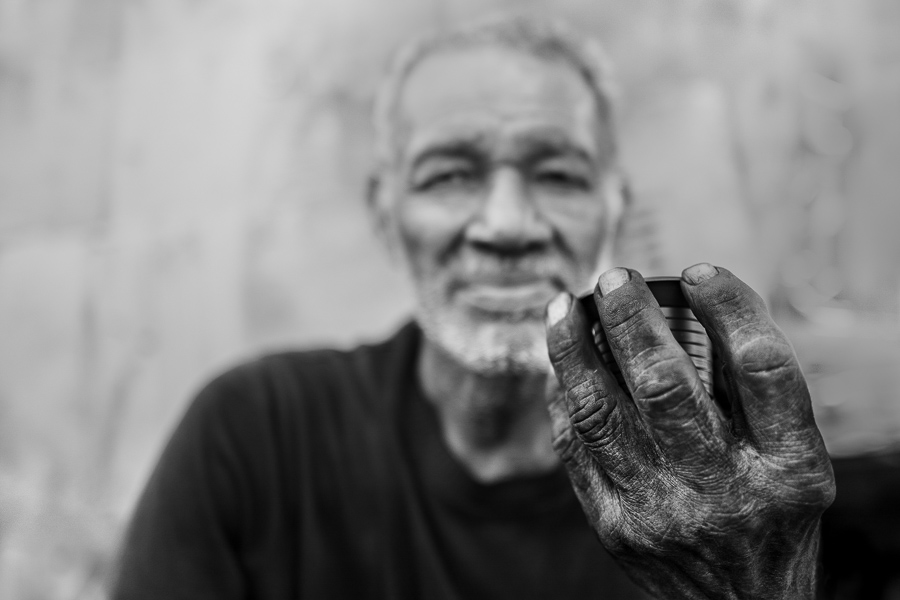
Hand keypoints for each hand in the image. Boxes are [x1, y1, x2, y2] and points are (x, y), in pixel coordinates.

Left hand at [544, 265, 834, 598]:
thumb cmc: (771, 514)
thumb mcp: (795, 459)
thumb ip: (755, 394)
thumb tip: (689, 306)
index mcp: (788, 467)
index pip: (760, 368)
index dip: (731, 307)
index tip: (699, 270)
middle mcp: (724, 490)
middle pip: (666, 384)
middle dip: (631, 319)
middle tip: (613, 277)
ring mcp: (662, 511)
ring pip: (600, 412)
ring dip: (574, 349)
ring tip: (563, 305)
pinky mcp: (614, 526)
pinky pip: (575, 447)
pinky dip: (564, 398)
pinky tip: (559, 366)